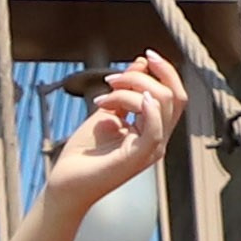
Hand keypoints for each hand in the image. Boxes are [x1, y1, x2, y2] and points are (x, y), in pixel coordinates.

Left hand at [44, 52, 185, 216]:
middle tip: (111, 79)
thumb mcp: (107, 112)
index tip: (146, 56)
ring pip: (163, 104)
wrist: (65, 184)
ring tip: (105, 95)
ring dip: (133, 87)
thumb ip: (125, 91)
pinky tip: (134, 98)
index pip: (175, 96)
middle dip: (144, 76)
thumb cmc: (84, 154)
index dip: (166, 72)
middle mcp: (157, 140)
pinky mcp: (138, 157)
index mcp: (152, 130)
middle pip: (173, 96)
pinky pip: (155, 129)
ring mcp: (150, 150)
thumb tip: (141, 63)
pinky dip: (147, 108)